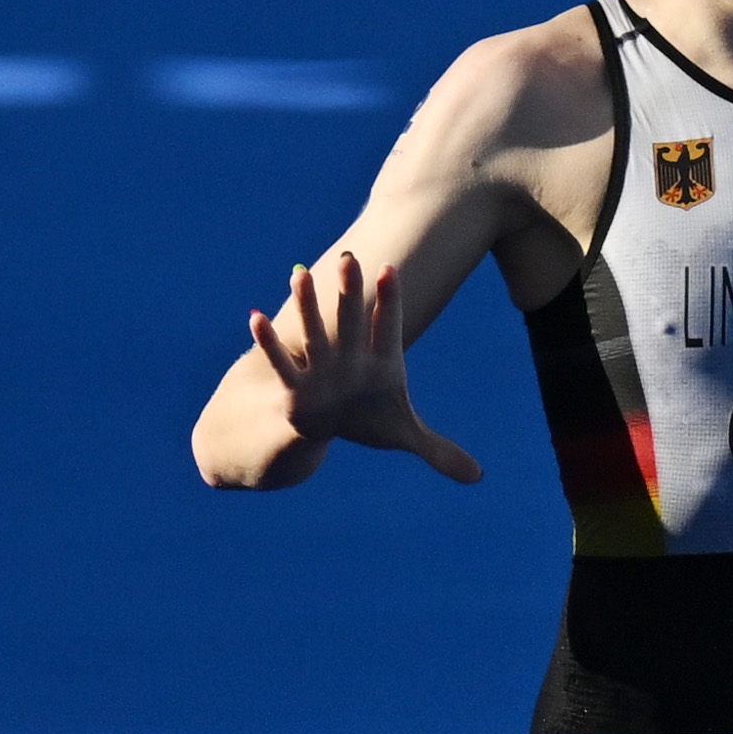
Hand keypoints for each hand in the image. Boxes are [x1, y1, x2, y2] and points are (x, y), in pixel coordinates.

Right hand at [249, 250, 483, 480]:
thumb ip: (439, 450)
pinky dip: (267, 344)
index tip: (391, 270)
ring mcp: (322, 369)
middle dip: (348, 292)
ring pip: (313, 333)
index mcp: (382, 363)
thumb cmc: (372, 418)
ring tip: (300, 275)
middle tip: (349, 256)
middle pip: (351, 321)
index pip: (388, 327)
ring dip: (307, 307)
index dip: (390, 301)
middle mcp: (351, 359)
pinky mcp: (297, 387)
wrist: (335, 423)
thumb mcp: (405, 434)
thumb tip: (478, 476)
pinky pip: (280, 364)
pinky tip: (254, 316)